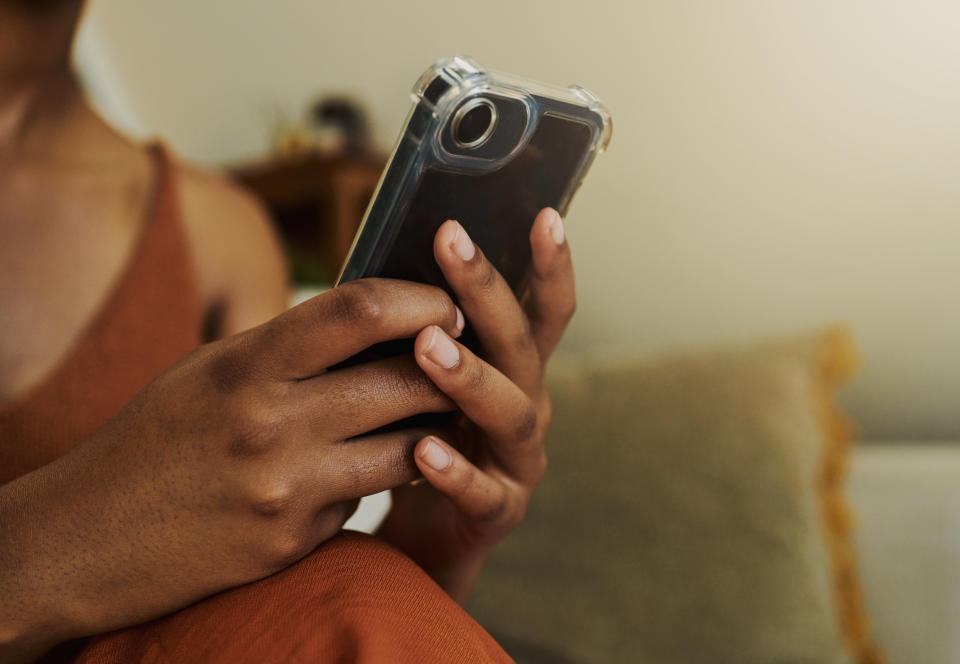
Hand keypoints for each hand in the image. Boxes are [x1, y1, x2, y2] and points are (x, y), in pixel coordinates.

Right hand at [0, 279, 463, 658]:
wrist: (88, 536)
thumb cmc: (157, 437)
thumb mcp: (211, 370)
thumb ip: (289, 346)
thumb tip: (376, 320)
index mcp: (247, 363)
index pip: (358, 310)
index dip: (420, 299)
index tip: (448, 302)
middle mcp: (269, 422)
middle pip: (403, 381)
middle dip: (451, 368)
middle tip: (466, 359)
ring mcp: (285, 487)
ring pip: (405, 448)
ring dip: (434, 429)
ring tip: (441, 412)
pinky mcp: (292, 539)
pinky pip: (365, 498)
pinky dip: (378, 478)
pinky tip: (367, 467)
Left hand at [376, 208, 574, 601]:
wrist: (426, 531)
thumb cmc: (420, 433)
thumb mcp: (427, 378)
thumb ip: (424, 332)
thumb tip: (383, 259)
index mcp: (515, 368)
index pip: (542, 309)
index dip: (550, 265)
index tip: (543, 214)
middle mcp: (529, 405)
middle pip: (521, 345)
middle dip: (488, 291)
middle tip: (451, 241)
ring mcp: (519, 460)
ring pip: (511, 413)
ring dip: (471, 376)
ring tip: (427, 347)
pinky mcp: (498, 511)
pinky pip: (482, 492)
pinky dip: (454, 471)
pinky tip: (421, 451)